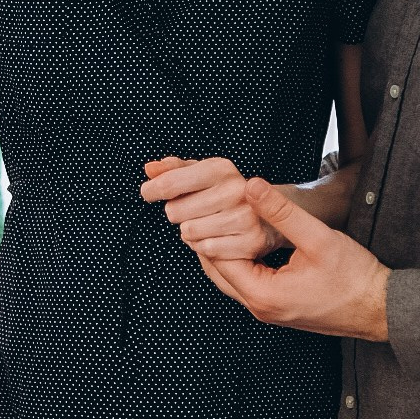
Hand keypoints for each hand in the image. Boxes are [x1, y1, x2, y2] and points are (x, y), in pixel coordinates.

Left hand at [142, 156, 285, 259]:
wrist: (270, 212)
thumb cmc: (226, 191)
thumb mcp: (202, 172)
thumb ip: (173, 169)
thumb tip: (150, 169)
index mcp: (220, 169)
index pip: (170, 183)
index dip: (152, 190)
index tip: (148, 193)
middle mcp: (235, 190)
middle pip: (174, 211)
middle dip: (177, 212)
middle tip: (194, 210)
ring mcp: (244, 217)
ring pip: (188, 232)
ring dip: (190, 231)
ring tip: (206, 223)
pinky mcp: (250, 241)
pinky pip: (205, 250)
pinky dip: (204, 247)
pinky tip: (216, 237)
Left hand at [194, 177, 390, 340]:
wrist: (379, 308)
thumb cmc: (354, 277)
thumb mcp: (318, 238)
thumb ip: (282, 212)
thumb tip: (252, 186)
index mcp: (264, 295)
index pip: (219, 259)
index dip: (209, 229)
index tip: (204, 203)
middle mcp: (260, 308)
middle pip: (218, 272)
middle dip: (208, 241)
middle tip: (201, 210)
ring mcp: (268, 312)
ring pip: (230, 279)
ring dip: (223, 252)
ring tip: (218, 220)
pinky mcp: (278, 309)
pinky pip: (246, 285)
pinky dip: (239, 263)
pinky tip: (243, 241)